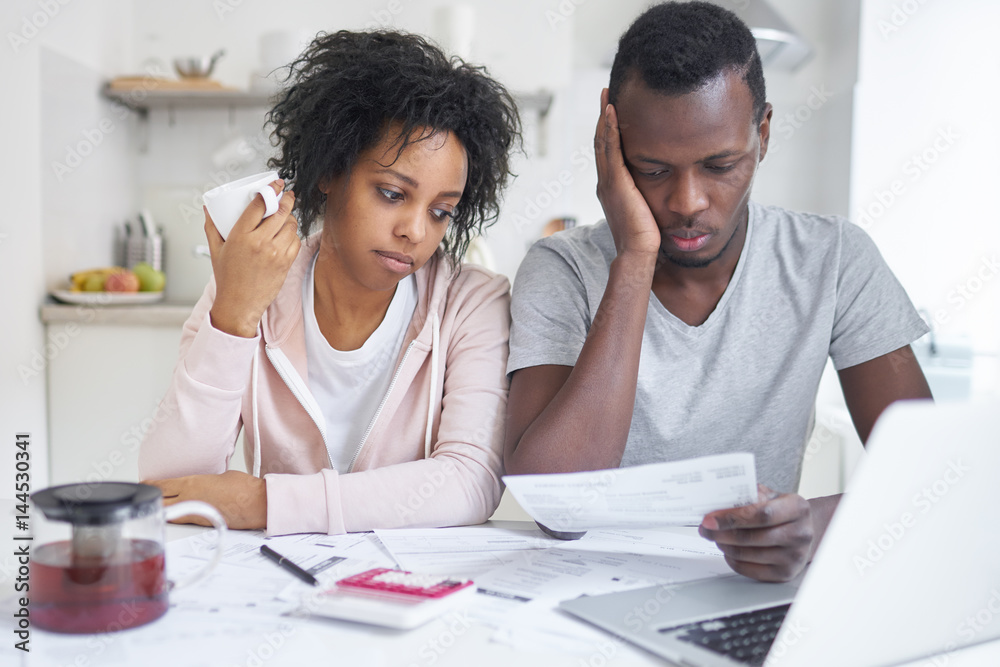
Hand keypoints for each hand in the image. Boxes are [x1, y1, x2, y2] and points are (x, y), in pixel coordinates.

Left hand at [148, 470, 266, 529]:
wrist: (256, 504)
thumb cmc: (244, 488)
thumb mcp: (219, 477)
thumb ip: (203, 482)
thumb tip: (198, 486)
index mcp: (192, 485)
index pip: (162, 486)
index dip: (149, 486)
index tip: (143, 484)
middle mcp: (190, 500)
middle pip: (160, 502)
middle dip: (151, 500)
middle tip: (145, 497)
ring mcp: (195, 514)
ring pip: (169, 514)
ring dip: (162, 510)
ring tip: (156, 507)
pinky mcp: (202, 524)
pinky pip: (184, 519)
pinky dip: (177, 516)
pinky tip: (178, 514)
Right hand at [206, 180, 300, 337]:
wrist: (239, 305)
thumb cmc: (227, 278)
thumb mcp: (215, 249)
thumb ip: (212, 226)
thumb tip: (208, 208)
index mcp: (240, 235)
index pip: (260, 204)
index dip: (271, 190)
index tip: (277, 184)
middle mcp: (260, 242)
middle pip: (281, 212)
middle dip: (287, 200)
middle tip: (287, 195)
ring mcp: (275, 253)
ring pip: (291, 225)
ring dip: (290, 218)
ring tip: (285, 218)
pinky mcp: (286, 263)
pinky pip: (296, 242)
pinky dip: (293, 236)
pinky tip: (286, 235)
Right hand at [594, 87, 660, 259]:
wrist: (640, 253)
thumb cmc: (647, 239)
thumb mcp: (647, 212)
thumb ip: (648, 198)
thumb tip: (664, 190)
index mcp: (612, 189)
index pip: (609, 153)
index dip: (609, 131)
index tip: (614, 111)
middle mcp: (606, 183)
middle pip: (601, 143)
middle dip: (603, 118)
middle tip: (606, 94)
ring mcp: (608, 182)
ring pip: (603, 142)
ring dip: (604, 117)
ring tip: (607, 95)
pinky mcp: (615, 183)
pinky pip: (610, 149)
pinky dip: (609, 129)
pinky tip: (612, 111)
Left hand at [698, 484, 814, 581]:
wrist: (805, 531)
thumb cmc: (784, 512)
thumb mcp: (772, 496)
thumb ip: (749, 495)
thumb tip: (718, 501)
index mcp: (797, 508)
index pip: (761, 514)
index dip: (732, 517)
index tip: (710, 519)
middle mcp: (800, 533)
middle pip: (751, 537)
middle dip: (721, 533)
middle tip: (705, 528)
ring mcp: (794, 556)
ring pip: (747, 554)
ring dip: (724, 545)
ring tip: (716, 537)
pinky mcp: (785, 573)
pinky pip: (750, 570)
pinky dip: (733, 560)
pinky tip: (728, 550)